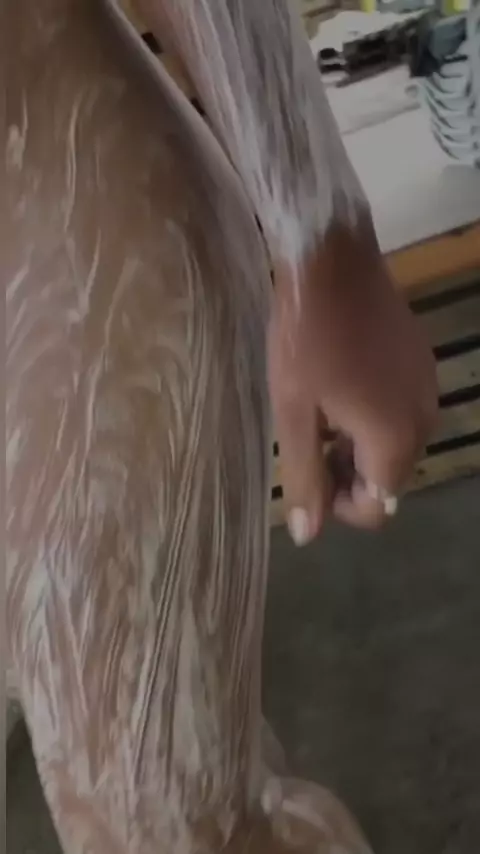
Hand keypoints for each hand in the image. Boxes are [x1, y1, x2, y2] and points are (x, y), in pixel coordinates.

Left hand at [268, 214, 437, 542]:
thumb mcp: (293, 413)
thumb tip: (307, 537)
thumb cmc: (305, 338)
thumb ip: (303, 477)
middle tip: (306, 447)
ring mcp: (427, 389)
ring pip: (396, 447)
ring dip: (358, 449)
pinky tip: (340, 393)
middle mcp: (423, 421)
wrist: (332, 260)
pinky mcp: (422, 365)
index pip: (378, 507)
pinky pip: (401, 414)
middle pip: (391, 478)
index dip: (340, 507)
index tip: (307, 475)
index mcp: (394, 439)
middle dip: (348, 477)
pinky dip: (372, 421)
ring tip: (318, 419)